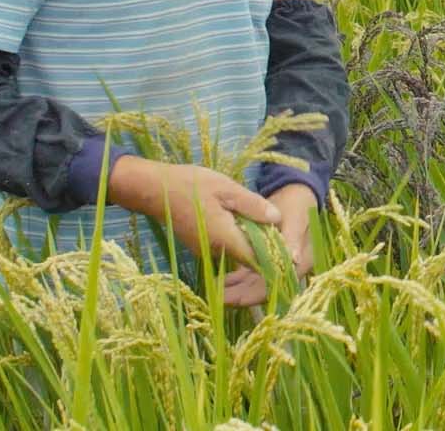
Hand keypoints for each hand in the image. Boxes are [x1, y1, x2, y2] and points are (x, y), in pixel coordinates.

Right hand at [105, 156, 280, 270]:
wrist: (155, 189)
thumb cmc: (191, 185)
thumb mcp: (227, 189)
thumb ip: (253, 205)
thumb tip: (277, 219)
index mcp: (225, 239)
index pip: (257, 259)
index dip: (275, 255)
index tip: (289, 247)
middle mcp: (216, 251)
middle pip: (248, 257)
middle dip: (266, 248)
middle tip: (283, 233)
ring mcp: (206, 250)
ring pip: (237, 252)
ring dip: (252, 241)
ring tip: (269, 226)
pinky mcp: (200, 245)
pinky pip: (226, 246)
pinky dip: (238, 237)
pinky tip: (246, 222)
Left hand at [222, 182, 317, 306]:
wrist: (294, 195)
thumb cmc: (296, 205)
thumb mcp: (295, 217)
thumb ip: (293, 237)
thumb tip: (294, 260)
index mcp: (303, 261)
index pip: (280, 284)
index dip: (260, 294)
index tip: (238, 299)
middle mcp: (292, 269)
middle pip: (267, 289)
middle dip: (244, 296)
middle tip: (222, 298)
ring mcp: (278, 267)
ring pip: (257, 285)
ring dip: (238, 289)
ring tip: (217, 291)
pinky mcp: (267, 261)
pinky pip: (252, 275)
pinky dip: (238, 279)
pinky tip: (223, 279)